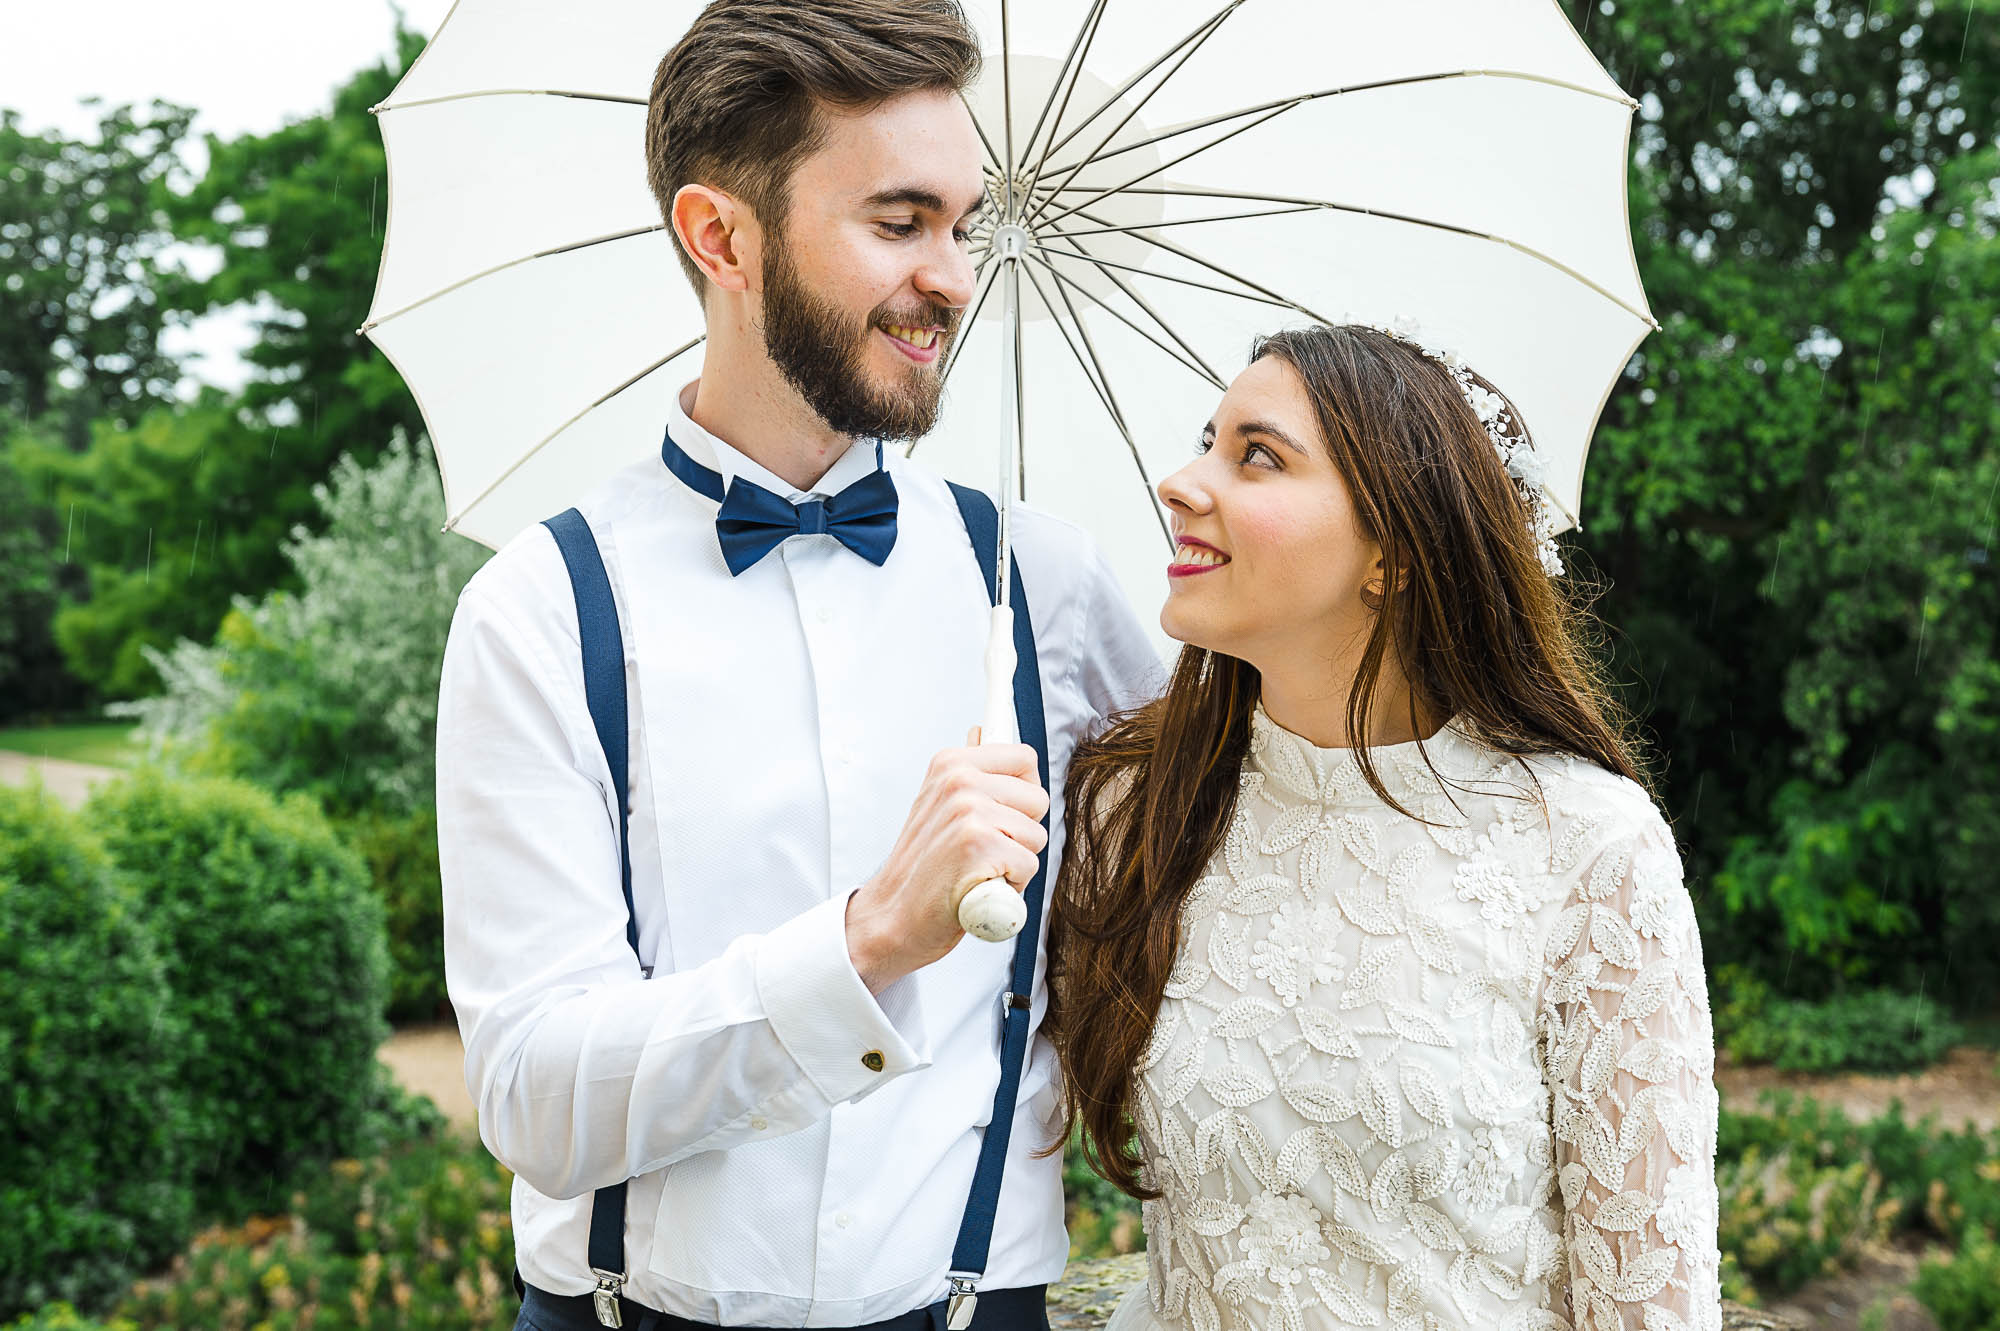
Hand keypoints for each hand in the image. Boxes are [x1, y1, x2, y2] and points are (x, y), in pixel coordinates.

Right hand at [847, 728, 1048, 990]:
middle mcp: (960, 780)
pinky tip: (978, 886)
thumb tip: (983, 729)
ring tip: (977, 868)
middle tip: (982, 850)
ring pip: (1036, 836)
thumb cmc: (922, 866)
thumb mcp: (936, 803)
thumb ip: (968, 771)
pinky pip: (1029, 865)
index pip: (1025, 759)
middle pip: (1038, 800)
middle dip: (1021, 832)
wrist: (892, 916)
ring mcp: (969, 812)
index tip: (1000, 815)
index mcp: (952, 763)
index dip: (1022, 795)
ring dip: (1015, 861)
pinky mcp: (980, 846)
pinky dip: (1011, 886)